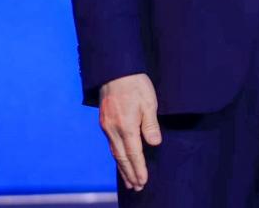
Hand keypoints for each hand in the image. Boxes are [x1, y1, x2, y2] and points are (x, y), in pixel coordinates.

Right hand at [98, 73, 160, 190]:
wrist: (115, 71)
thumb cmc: (136, 85)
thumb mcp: (149, 102)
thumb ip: (150, 124)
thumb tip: (154, 144)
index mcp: (126, 126)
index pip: (133, 153)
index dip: (138, 169)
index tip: (143, 181)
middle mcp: (113, 129)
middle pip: (122, 157)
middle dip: (130, 173)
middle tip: (137, 187)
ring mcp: (106, 126)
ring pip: (114, 153)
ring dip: (122, 168)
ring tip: (129, 180)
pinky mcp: (104, 122)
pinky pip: (111, 144)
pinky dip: (117, 156)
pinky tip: (121, 161)